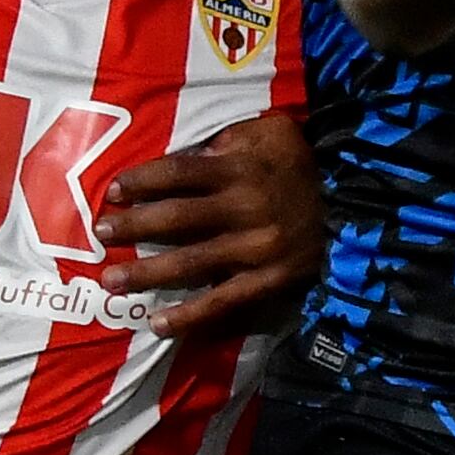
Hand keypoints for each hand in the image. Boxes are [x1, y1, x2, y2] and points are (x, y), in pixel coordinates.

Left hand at [96, 110, 320, 340]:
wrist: (353, 203)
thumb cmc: (303, 163)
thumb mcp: (270, 131)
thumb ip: (228, 139)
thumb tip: (190, 153)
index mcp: (240, 169)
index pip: (179, 174)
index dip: (142, 182)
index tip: (114, 192)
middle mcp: (244, 208)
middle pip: (176, 218)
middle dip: (134, 226)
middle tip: (101, 234)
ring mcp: (255, 249)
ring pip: (191, 263)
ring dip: (147, 272)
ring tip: (112, 281)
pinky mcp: (268, 281)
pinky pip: (222, 302)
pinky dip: (188, 316)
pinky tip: (157, 324)